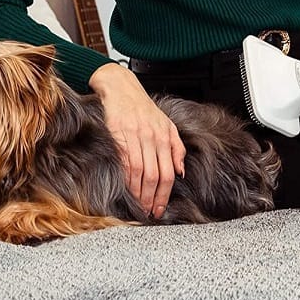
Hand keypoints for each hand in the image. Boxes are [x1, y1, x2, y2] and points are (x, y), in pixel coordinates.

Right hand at [89, 63, 185, 218]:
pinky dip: (125, 180)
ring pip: (140, 172)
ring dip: (139, 193)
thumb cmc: (143, 107)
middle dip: (152, 198)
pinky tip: (126, 190)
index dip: (165, 194)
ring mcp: (135, 136)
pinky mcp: (118, 135)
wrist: (120, 87)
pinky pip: (124, 162)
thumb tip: (181, 172)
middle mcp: (152, 137)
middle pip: (155, 176)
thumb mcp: (166, 124)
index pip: (168, 173)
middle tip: (149, 212)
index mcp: (164, 136)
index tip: (160, 208)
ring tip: (138, 206)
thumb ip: (176, 147)